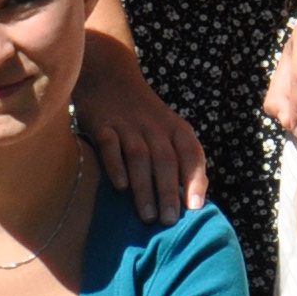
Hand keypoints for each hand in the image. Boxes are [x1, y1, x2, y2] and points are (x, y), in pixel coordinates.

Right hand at [73, 35, 206, 221]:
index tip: (195, 206)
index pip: (191, 153)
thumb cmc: (142, 115)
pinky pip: (110, 145)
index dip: (195, 179)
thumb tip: (191, 202)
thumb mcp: (167, 129)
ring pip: (140, 157)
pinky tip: (120, 187)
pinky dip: (116, 165)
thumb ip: (179, 159)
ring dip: (145, 187)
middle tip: (169, 221)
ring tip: (147, 216)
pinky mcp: (101, 123)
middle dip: (169, 191)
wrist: (108, 74)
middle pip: (165, 160)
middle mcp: (154, 126)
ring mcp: (127, 124)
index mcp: (174, 128)